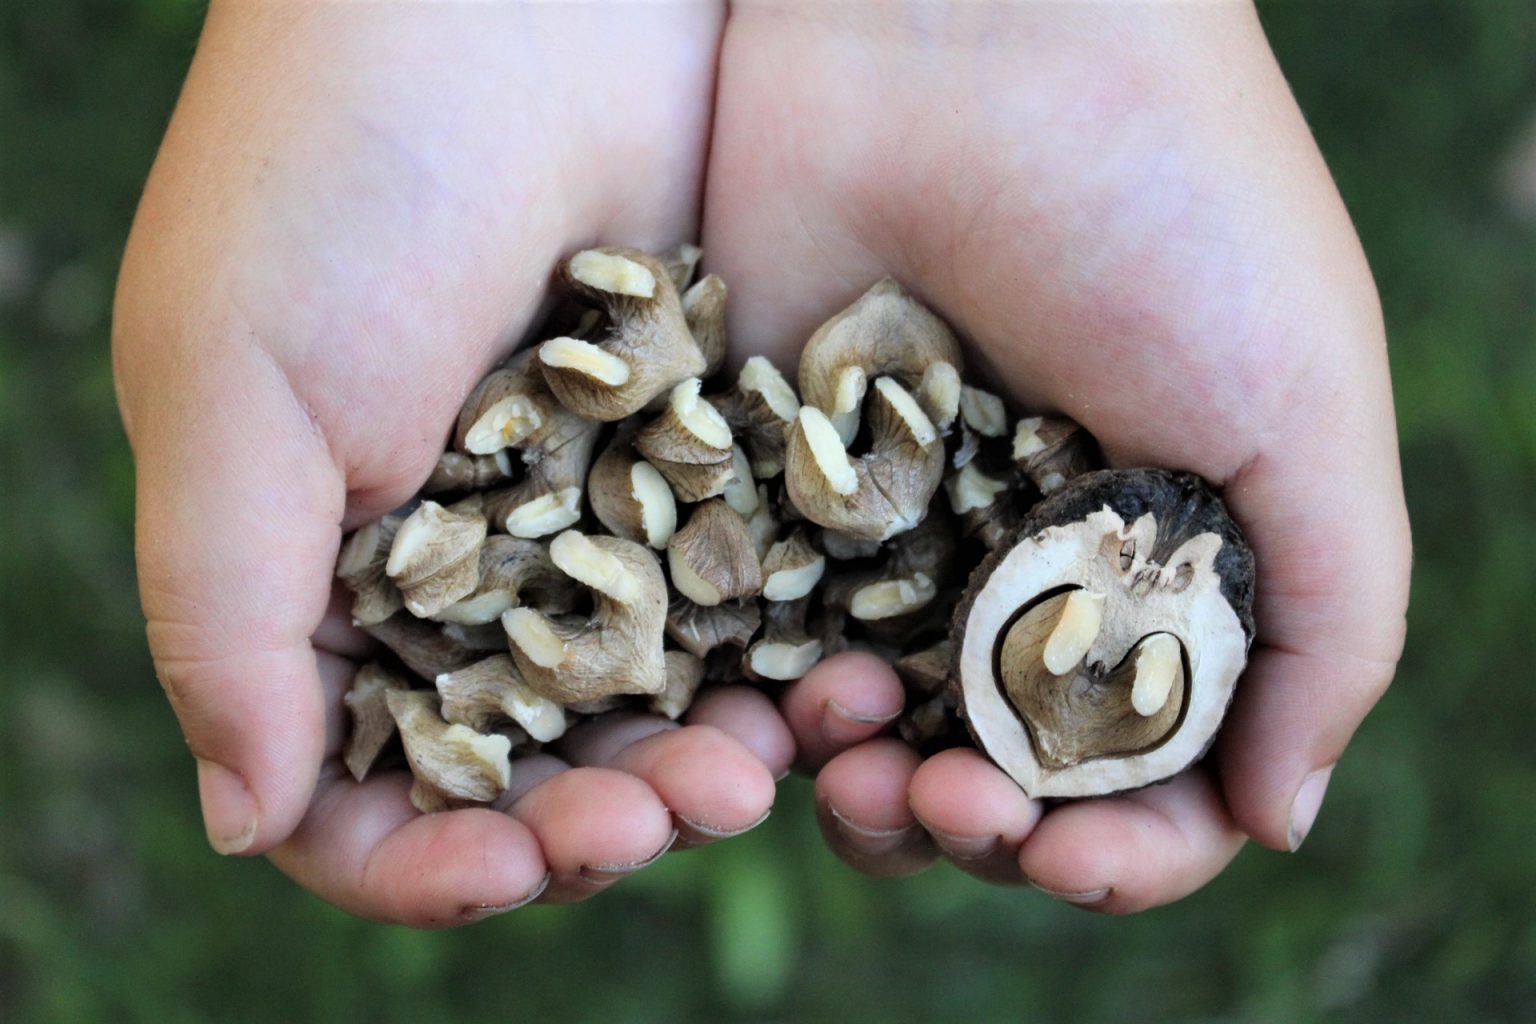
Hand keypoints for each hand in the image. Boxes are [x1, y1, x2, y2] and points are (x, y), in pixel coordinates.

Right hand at [114, 2, 787, 924]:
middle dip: (588, 820)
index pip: (362, 785)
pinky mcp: (703, 457)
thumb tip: (249, 821)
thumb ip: (226, 613)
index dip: (424, 857)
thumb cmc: (336, 170)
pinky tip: (829, 687)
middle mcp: (460, 563)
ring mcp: (591, 514)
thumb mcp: (232, 386)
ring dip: (697, 758)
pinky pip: (747, 598)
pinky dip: (779, 659)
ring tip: (758, 767)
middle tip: (668, 815)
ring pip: (650, 701)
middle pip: (526, 764)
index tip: (502, 869)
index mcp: (322, 571)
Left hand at [701, 2, 1409, 908]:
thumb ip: (1331, 619)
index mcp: (1160, 562)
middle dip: (979, 830)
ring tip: (854, 764)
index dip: (1116, 850)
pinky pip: (754, 637)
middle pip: (996, 772)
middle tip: (947, 812)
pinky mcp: (770, 478)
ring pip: (869, 727)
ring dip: (866, 789)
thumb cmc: (1175, 205)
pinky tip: (771, 711)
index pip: (1142, 773)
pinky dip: (763, 705)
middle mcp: (1024, 559)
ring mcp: (890, 526)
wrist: (967, 31)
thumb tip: (1281, 816)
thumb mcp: (1307, 411)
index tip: (1070, 861)